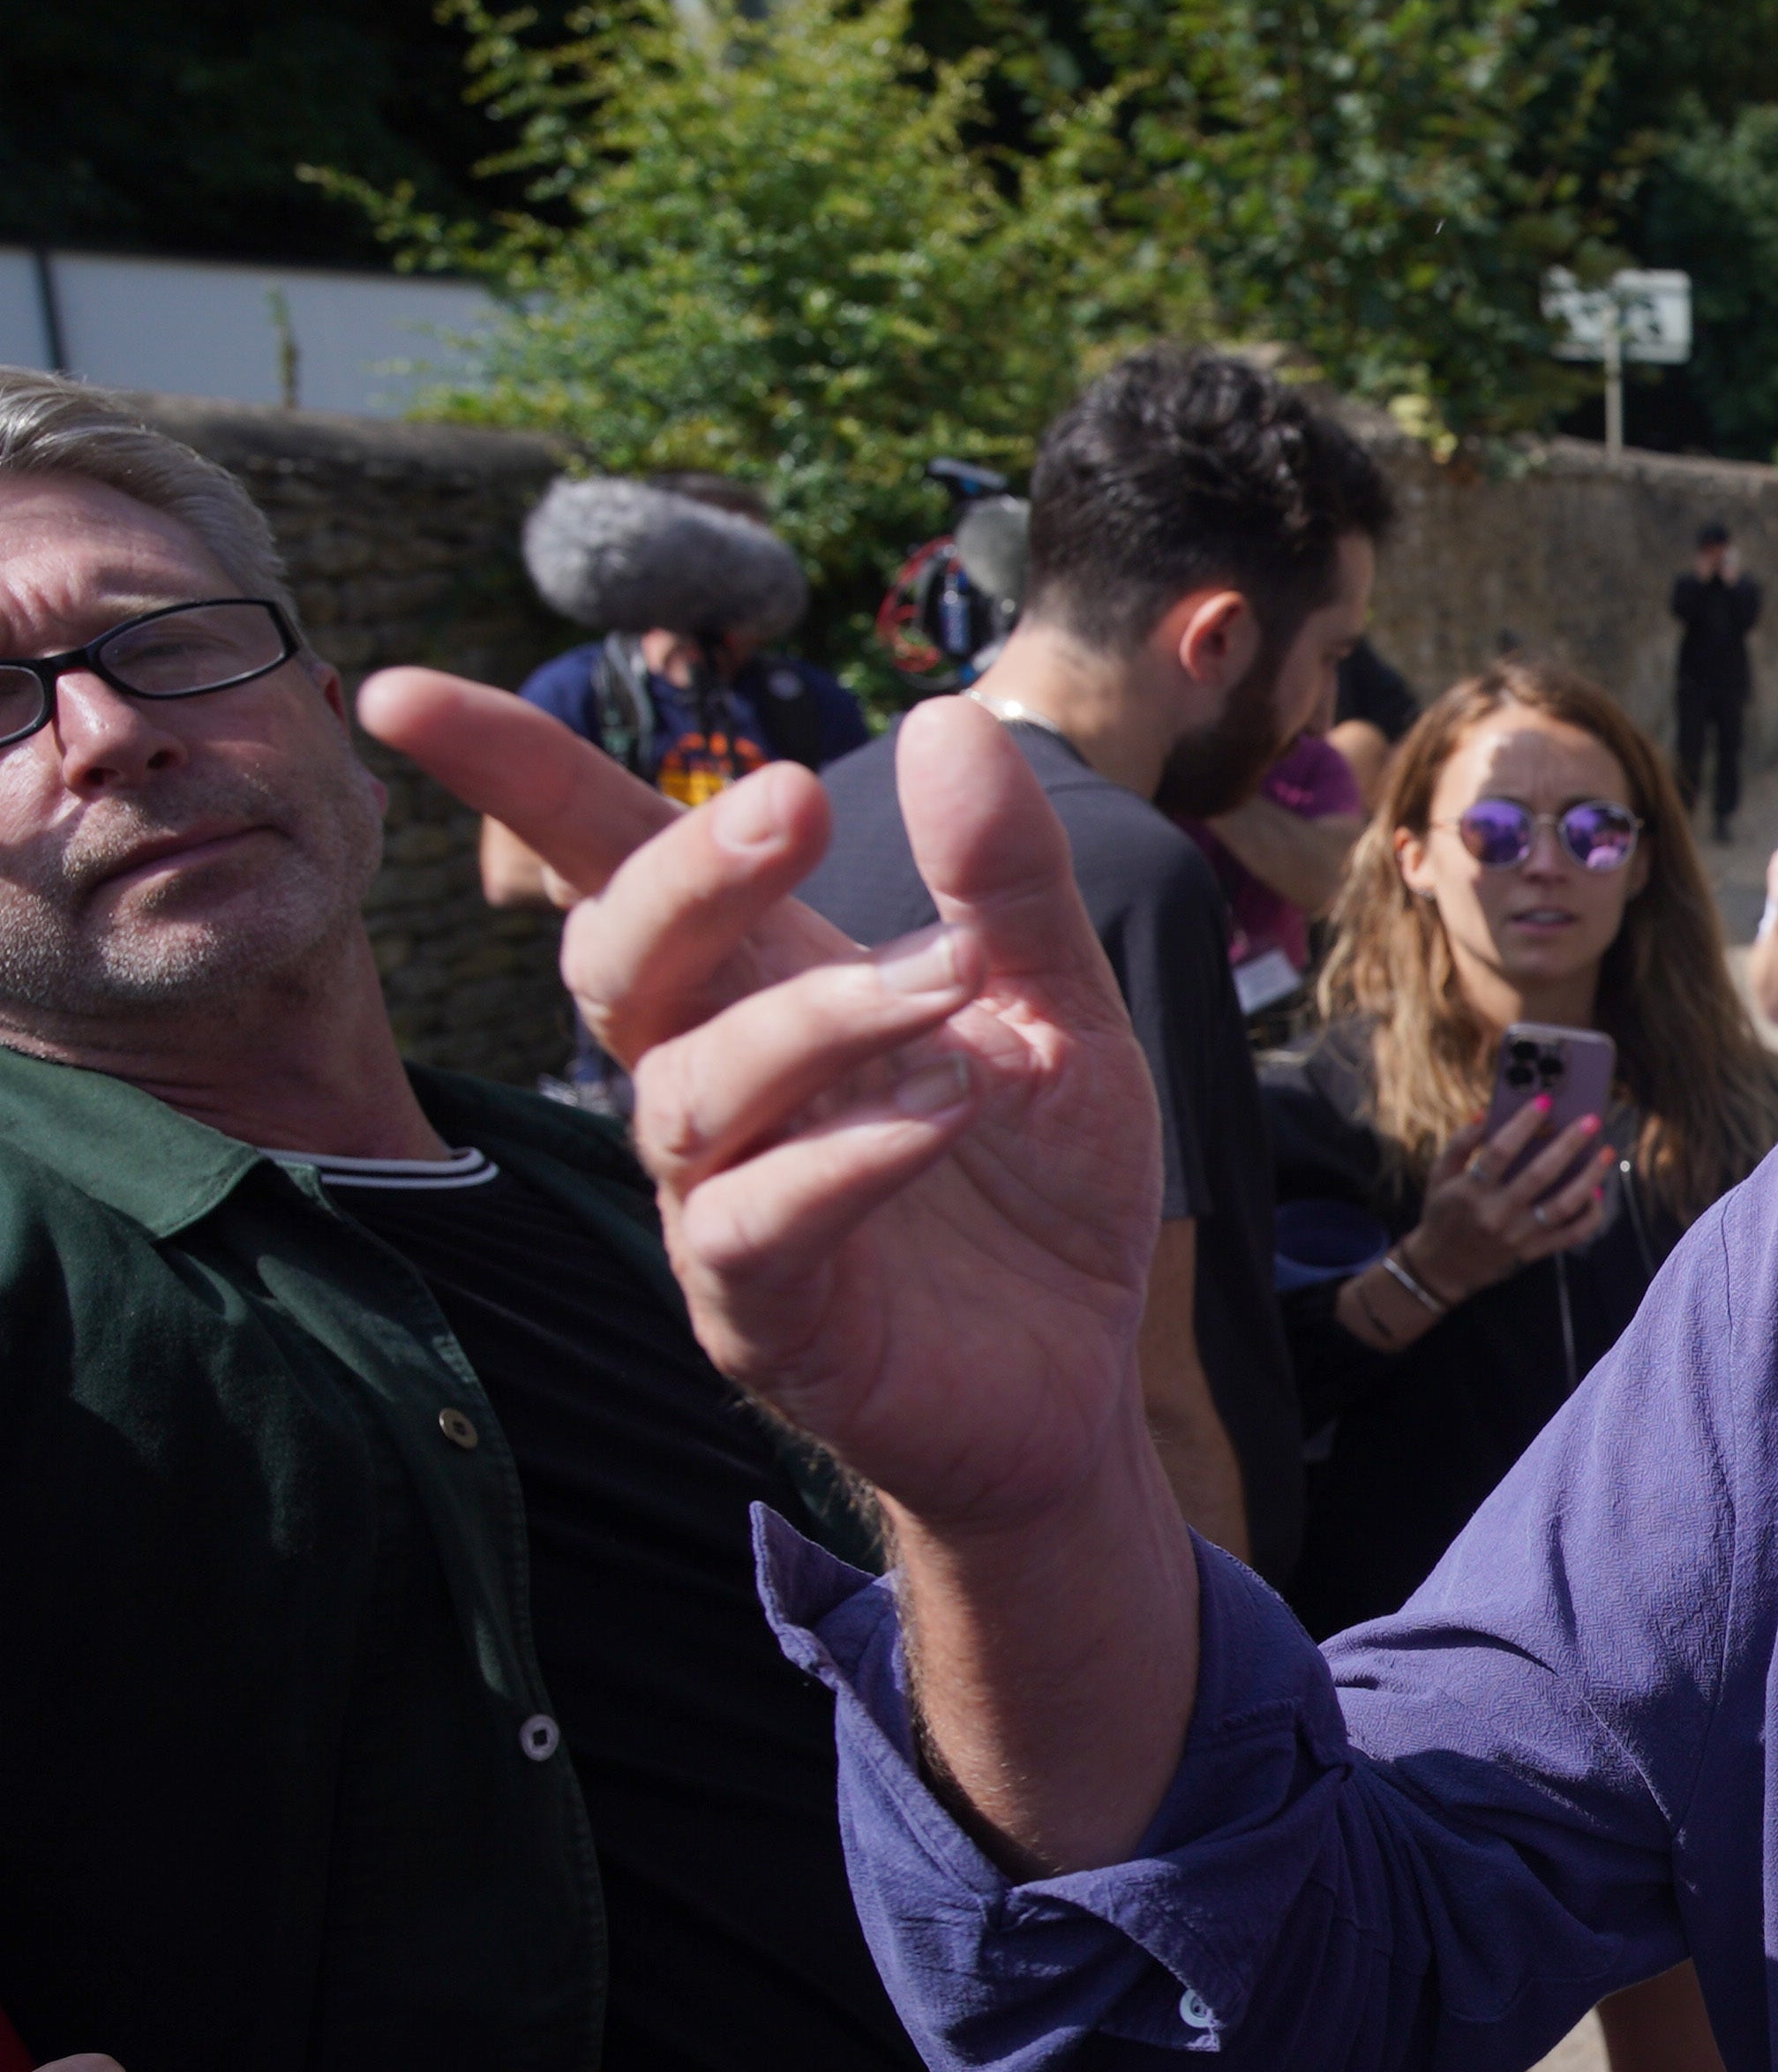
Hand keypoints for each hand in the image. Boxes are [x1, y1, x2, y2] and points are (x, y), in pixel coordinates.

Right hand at [358, 677, 1164, 1542]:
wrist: (1079, 1377)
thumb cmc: (1038, 1188)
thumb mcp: (1059, 1009)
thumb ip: (1005, 881)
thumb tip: (945, 718)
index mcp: (764, 988)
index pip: (612, 862)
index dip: (513, 778)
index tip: (404, 695)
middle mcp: (714, 1086)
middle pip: (619, 961)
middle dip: (688, 872)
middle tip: (796, 798)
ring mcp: (721, 1205)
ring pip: (689, 1092)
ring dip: (816, 1020)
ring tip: (948, 992)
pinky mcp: (763, 1317)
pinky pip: (758, 1224)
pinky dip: (845, 1158)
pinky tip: (942, 1110)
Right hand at [1395, 1100, 1612, 1302]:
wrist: (1443, 1267)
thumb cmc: (1443, 1212)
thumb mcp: (1440, 1175)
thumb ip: (1461, 1143)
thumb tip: (1486, 1113)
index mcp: (1471, 1191)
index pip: (1500, 1150)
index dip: (1523, 1123)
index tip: (1545, 1100)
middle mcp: (1496, 1214)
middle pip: (1540, 1174)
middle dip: (1569, 1144)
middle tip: (1591, 1120)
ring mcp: (1518, 1236)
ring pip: (1563, 1206)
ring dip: (1589, 1177)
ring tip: (1606, 1152)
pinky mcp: (1533, 1252)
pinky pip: (1571, 1235)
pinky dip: (1589, 1215)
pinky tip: (1597, 1192)